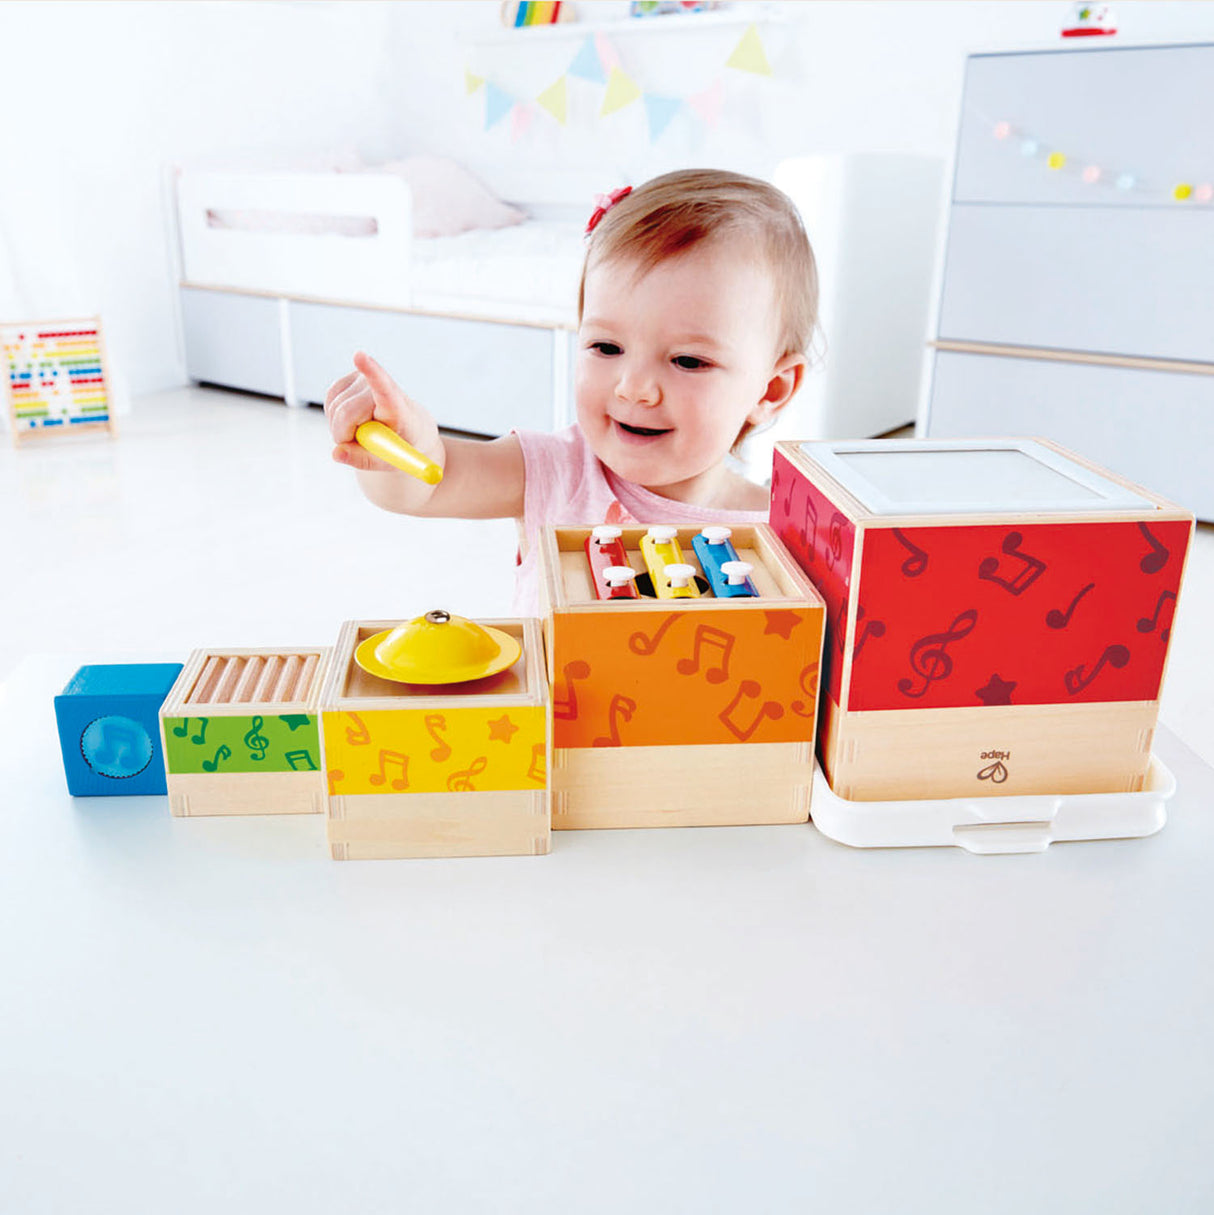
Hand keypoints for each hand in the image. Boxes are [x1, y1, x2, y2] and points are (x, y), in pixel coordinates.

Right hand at [324, 351, 443, 476]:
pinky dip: (335, 417)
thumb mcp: (388, 461)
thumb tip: (337, 453)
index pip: (384, 388)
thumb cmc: (401, 446)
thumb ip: (363, 460)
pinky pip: (330, 401)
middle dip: (344, 436)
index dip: (371, 372)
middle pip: (345, 414)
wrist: (409, 429)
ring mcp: (366, 380)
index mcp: (398, 408)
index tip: (359, 356)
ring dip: (341, 428)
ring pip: (334, 409)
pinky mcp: (352, 378)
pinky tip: (353, 420)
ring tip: (363, 430)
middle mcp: (383, 387)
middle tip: (363, 443)